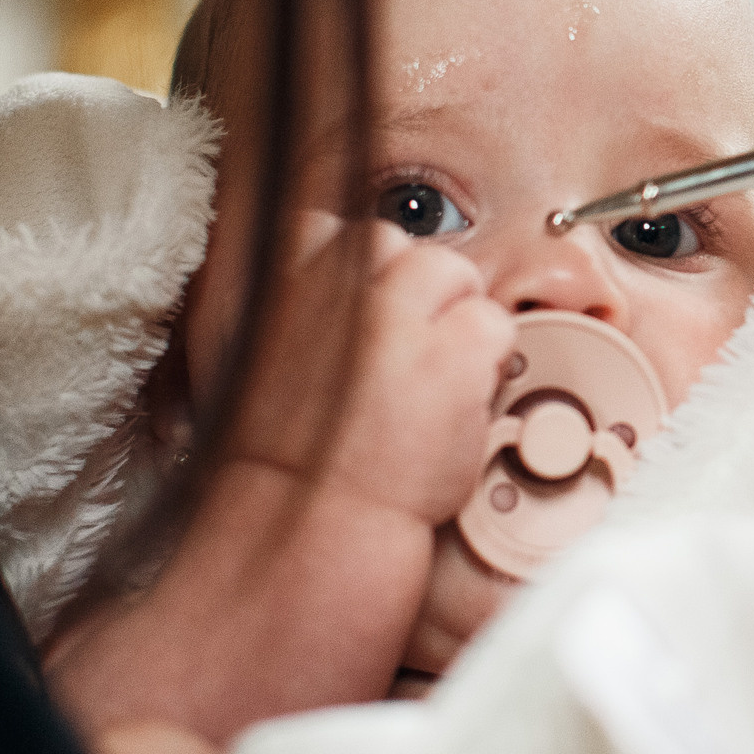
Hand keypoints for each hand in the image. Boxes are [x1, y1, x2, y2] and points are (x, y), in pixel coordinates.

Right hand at [47, 215, 513, 743]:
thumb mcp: (258, 351)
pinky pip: (496, 325)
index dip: (364, 287)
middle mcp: (343, 268)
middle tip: (396, 371)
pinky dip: (485, 366)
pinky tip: (451, 411)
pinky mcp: (459, 342)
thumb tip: (323, 255)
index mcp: (286, 264)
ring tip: (424, 394)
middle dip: (415, 300)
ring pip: (458, 277)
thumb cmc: (281, 453)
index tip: (357, 335)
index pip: (346, 232)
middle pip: (407, 248)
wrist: (310, 521)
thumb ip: (294, 298)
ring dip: (453, 328)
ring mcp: (404, 303)